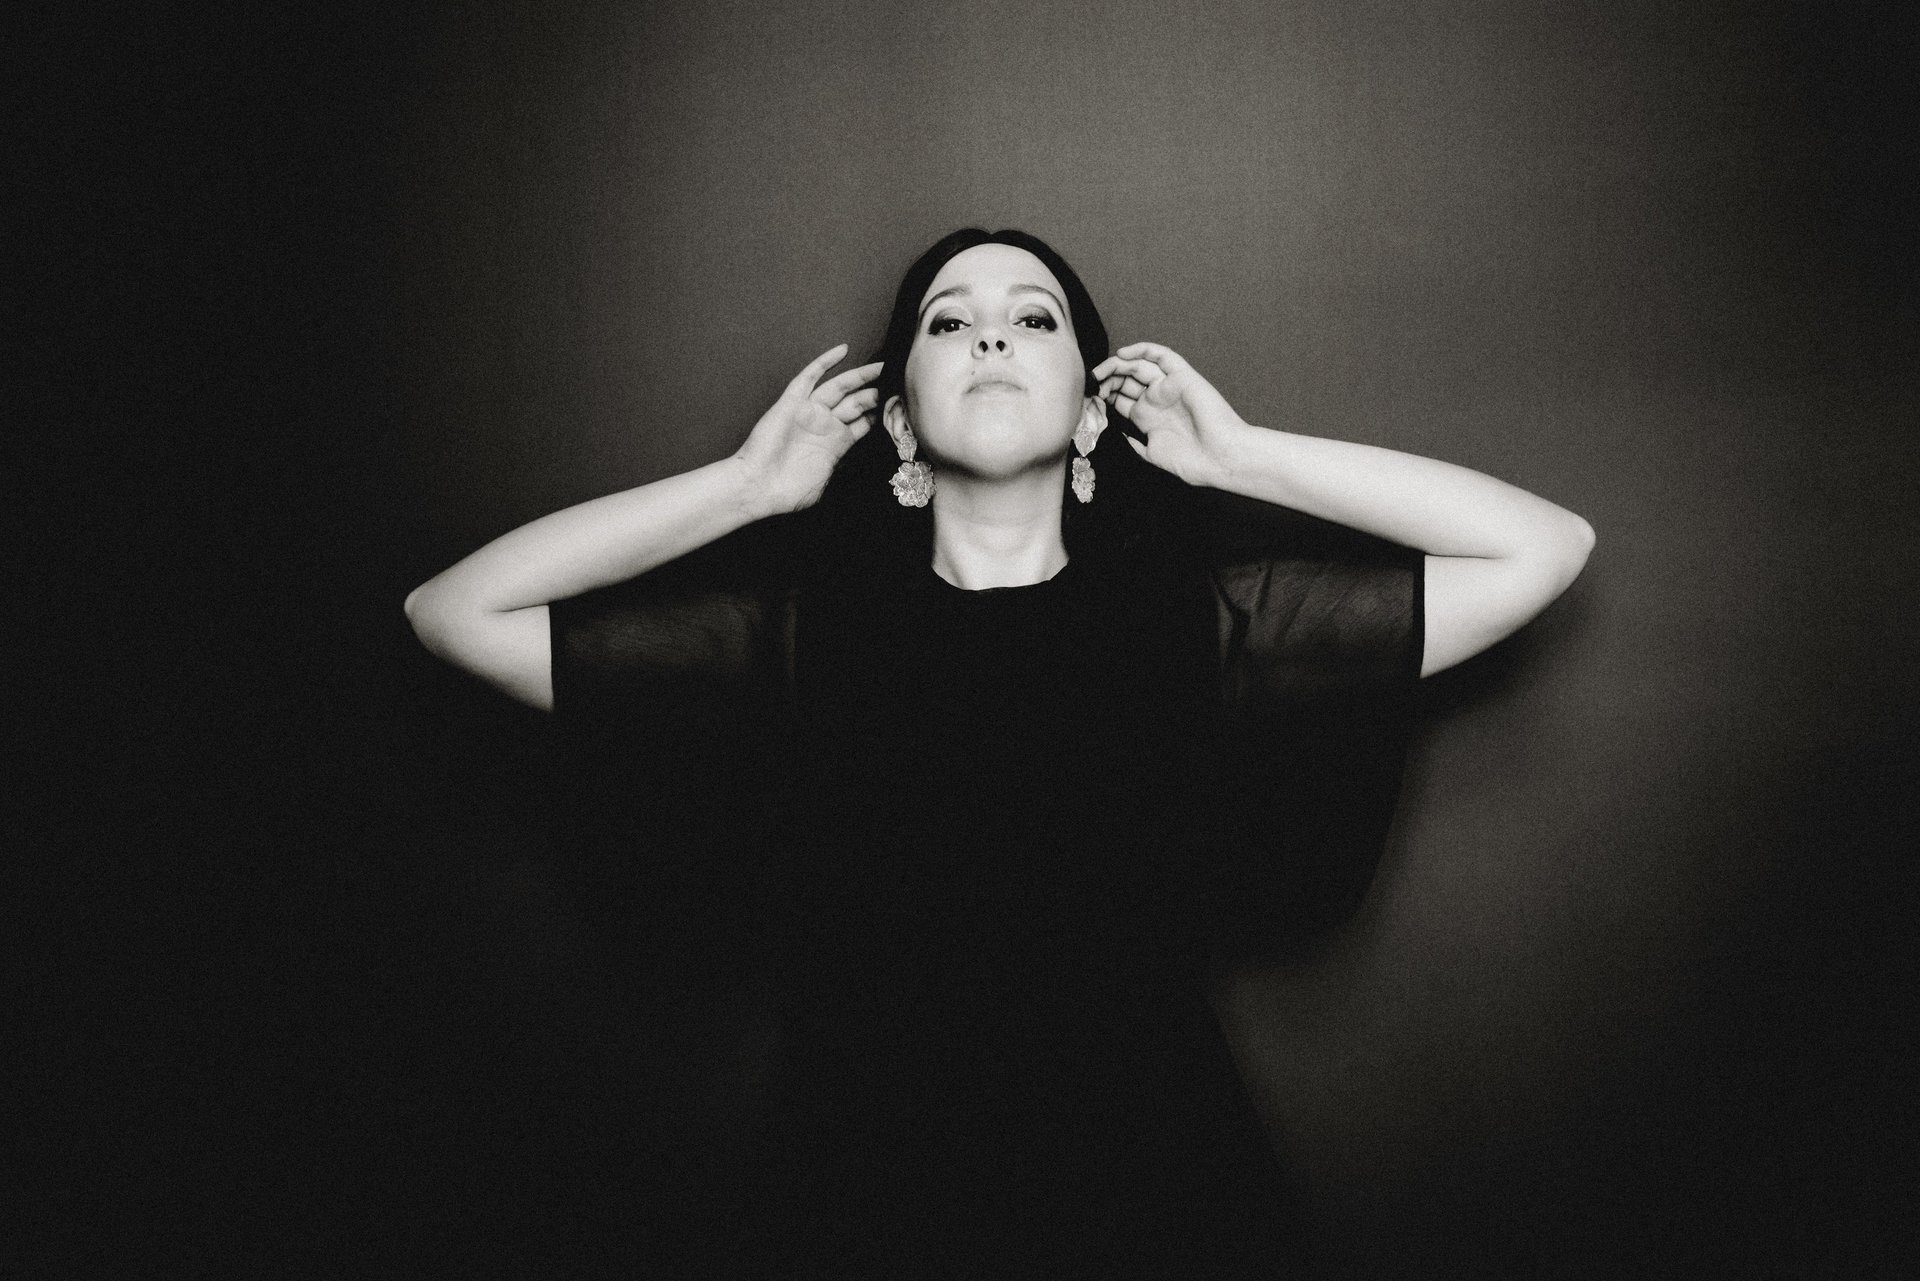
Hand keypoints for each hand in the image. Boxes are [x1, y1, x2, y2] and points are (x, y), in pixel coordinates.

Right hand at [735, 344, 881, 514]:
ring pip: (839, 387)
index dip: (881, 414)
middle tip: (898, 381)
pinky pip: (809, 377)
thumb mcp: (825, 485)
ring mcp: (809, 411)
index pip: (864, 423)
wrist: (757, 487)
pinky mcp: (792, 403)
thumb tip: (859, 465)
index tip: (900, 405)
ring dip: (860, 376)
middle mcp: (825, 424)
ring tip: (883, 366)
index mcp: (836, 444)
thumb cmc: (787, 492)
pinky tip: (842, 350)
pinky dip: (824, 363)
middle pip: (857, 402)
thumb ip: (841, 470)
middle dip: (877, 393)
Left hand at [1093, 342, 1251, 487]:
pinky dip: (1142, 350)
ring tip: (1100, 372)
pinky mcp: (1182, 376)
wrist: (1221, 458)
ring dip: (1116, 365)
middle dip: (1105, 381)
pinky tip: (1123, 355)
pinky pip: (1161, 356)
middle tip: (1090, 385)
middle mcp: (1157, 400)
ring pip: (1138, 366)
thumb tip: (1118, 433)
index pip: (1120, 399)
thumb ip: (1135, 443)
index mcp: (1148, 419)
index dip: (1102, 396)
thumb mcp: (1153, 454)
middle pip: (1125, 381)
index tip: (1085, 400)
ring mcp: (1169, 387)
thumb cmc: (1193, 462)